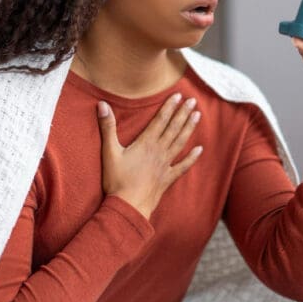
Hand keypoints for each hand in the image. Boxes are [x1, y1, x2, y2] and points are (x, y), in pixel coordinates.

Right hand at [97, 94, 201, 219]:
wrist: (128, 206)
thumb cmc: (117, 180)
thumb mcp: (109, 152)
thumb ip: (108, 127)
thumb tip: (102, 104)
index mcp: (146, 143)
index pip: (160, 120)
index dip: (169, 107)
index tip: (178, 95)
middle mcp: (159, 151)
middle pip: (174, 128)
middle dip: (183, 113)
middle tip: (193, 100)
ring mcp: (165, 165)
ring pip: (181, 142)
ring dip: (189, 128)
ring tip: (198, 115)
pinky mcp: (168, 178)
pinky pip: (183, 166)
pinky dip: (192, 158)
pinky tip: (200, 149)